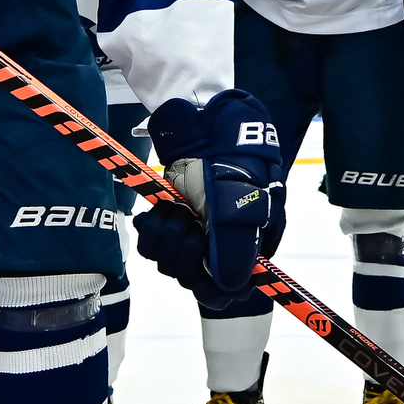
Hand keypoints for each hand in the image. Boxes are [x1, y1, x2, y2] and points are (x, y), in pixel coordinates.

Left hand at [144, 90, 286, 295]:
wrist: (203, 114)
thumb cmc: (233, 150)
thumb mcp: (242, 193)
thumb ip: (236, 241)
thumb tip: (232, 286)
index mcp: (253, 238)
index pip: (235, 287)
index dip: (216, 289)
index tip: (200, 279)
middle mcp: (224, 239)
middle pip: (197, 279)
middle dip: (184, 256)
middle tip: (187, 225)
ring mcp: (197, 228)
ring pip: (171, 262)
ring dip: (166, 239)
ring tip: (173, 210)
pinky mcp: (173, 216)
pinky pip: (153, 243)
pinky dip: (151, 230)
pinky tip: (156, 212)